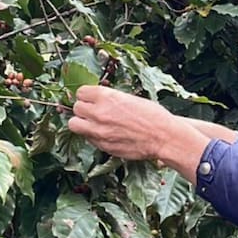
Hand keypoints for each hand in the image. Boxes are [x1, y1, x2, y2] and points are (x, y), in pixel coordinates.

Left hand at [67, 85, 209, 179]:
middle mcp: (99, 113)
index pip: (80, 92)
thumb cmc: (152, 115)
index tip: (91, 99)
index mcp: (106, 96)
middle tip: (93, 112)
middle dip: (84, 109)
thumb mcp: (129, 98)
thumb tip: (95, 99)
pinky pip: (88, 138)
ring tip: (92, 124)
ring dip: (82, 123)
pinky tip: (106, 134)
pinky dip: (93, 136)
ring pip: (74, 125)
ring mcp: (99, 131)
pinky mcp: (102, 145)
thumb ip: (109, 98)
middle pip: (76, 108)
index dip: (86, 96)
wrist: (163, 136)